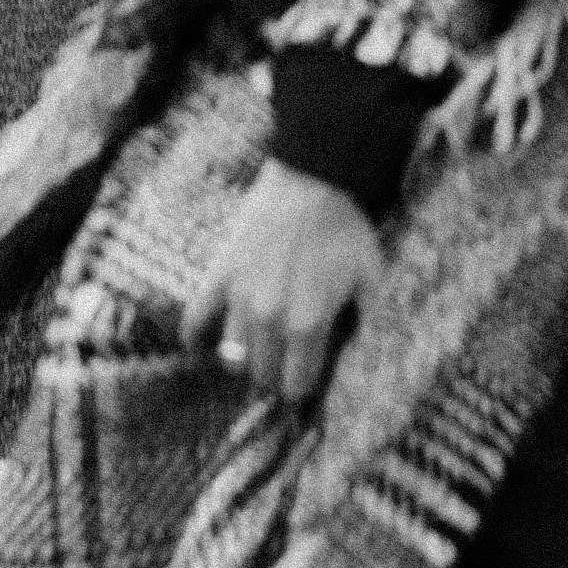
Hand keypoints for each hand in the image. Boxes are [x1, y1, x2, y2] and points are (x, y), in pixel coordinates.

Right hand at [180, 162, 382, 410]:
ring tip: (255, 352)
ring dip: (244, 359)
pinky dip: (194, 334)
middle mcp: (269, 319)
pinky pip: (196, 315)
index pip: (297, 383)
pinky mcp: (219, 274)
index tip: (303, 383)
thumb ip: (372, 322)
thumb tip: (371, 357)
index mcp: (308, 324)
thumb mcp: (373, 278)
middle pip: (262, 373)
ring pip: (232, 354)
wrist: (313, 180)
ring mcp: (239, 298)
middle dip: (274, 375)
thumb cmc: (346, 229)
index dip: (301, 387)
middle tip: (283, 365)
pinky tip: (196, 345)